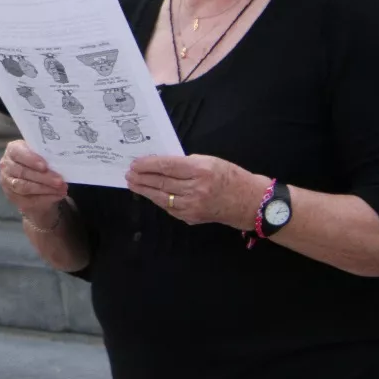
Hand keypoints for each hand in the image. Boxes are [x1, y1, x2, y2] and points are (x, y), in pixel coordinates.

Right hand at [0, 139, 68, 227]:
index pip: (18, 153)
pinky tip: (57, 195)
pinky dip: (45, 198)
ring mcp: (7, 183)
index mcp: (12, 150)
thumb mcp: (40, 154)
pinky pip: (29, 200)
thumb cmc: (37, 161)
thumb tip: (60, 160)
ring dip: (45, 189)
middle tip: (60, 181)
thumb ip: (45, 155)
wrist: (32, 178)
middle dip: (43, 177)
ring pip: (25, 187)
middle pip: (23, 172)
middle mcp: (6, 166)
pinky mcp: (13, 197)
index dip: (31, 160)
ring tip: (61, 189)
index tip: (45, 166)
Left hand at [126, 155, 266, 228]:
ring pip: (162, 197)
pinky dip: (158, 200)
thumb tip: (162, 164)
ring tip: (133, 183)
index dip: (148, 164)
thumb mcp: (211, 161)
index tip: (134, 162)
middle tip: (128, 173)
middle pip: (162, 182)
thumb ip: (186, 162)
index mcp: (201, 170)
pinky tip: (149, 194)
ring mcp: (193, 206)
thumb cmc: (230, 177)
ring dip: (145, 190)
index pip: (167, 166)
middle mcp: (196, 189)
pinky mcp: (192, 218)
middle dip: (142, 178)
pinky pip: (170, 208)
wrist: (250, 202)